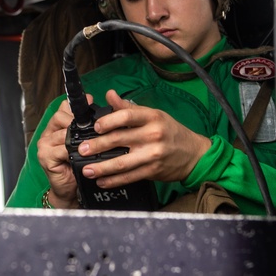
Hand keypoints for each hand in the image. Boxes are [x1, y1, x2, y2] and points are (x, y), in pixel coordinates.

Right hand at [35, 95, 92, 207]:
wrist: (70, 190)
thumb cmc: (78, 165)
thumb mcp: (83, 142)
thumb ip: (85, 124)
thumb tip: (91, 99)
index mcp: (55, 126)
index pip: (63, 108)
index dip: (77, 108)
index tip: (90, 104)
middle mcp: (47, 133)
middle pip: (60, 117)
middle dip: (77, 123)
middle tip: (93, 131)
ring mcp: (44, 144)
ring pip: (62, 133)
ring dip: (78, 139)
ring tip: (91, 144)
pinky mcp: (45, 156)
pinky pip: (62, 149)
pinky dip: (74, 152)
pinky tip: (82, 156)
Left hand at [75, 89, 211, 188]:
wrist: (193, 153)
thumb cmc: (169, 131)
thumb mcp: (153, 114)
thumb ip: (129, 107)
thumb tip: (110, 94)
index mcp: (152, 117)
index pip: (128, 115)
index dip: (109, 120)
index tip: (95, 126)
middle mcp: (153, 135)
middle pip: (121, 139)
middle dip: (98, 146)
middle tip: (82, 149)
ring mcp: (153, 154)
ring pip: (123, 162)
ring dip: (102, 167)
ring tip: (87, 169)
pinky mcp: (153, 171)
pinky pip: (130, 177)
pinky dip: (114, 180)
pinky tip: (102, 181)